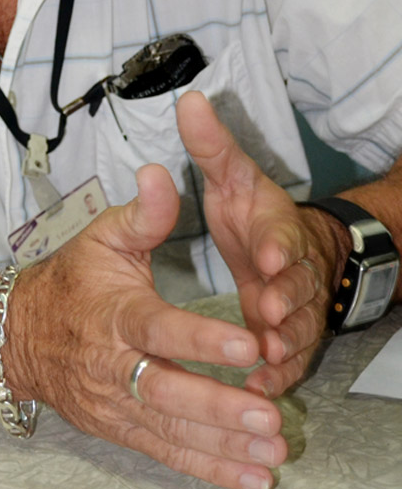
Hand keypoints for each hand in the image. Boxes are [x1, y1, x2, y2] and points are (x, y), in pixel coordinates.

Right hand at [12, 161, 285, 488]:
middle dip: (218, 408)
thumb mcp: (101, 237)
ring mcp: (114, 404)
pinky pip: (167, 453)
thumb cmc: (71, 280)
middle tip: (269, 417)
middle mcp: (112, 365)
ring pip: (171, 430)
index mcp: (113, 313)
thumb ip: (143, 213)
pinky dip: (210, 469)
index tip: (247, 345)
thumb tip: (161, 174)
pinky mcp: (120, 430)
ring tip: (273, 454)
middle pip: (165, 392)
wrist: (17, 336)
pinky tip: (253, 479)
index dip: (201, 340)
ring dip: (224, 445)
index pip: (158, 328)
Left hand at [176, 90, 336, 397]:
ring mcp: (295, 308)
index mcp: (277, 228)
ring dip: (285, 342)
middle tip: (270, 313)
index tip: (267, 254)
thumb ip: (211, 145)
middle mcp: (292, 270)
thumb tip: (189, 100)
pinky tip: (260, 388)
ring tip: (267, 356)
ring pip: (298, 327)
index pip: (282, 234)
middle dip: (286, 299)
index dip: (277, 245)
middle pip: (297, 286)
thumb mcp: (232, 175)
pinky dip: (277, 375)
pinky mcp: (288, 340)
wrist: (284, 250)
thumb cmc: (254, 213)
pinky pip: (289, 360)